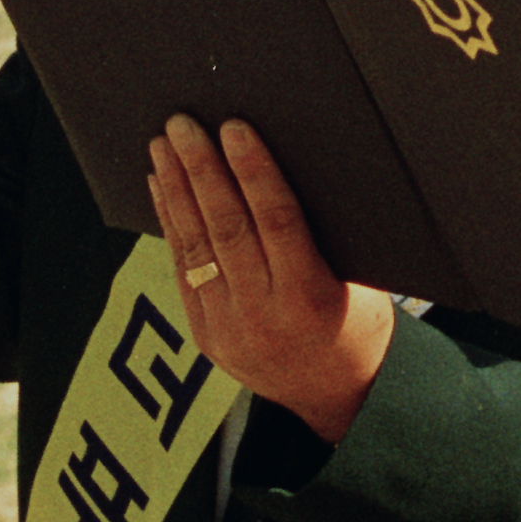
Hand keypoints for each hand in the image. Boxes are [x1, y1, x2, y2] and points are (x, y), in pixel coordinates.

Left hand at [147, 115, 394, 442]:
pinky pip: (183, 270)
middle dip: (201, 170)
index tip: (235, 128)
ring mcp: (229, 328)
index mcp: (310, 297)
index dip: (254, 170)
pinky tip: (162, 188)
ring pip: (196, 247)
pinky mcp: (206, 335)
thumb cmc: (357, 322)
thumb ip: (320, 234)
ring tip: (163, 146)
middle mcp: (263, 314)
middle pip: (227, 228)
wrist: (338, 397)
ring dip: (176, 190)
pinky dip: (171, 224)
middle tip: (183, 124)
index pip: (276, 220)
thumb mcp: (356, 279)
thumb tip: (280, 164)